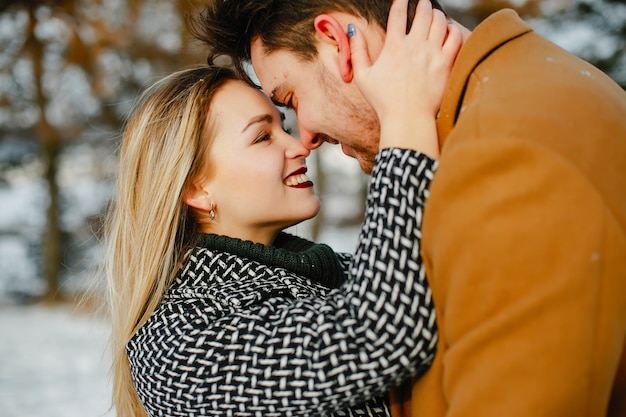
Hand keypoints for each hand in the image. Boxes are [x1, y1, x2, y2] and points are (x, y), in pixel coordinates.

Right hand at [349, 0, 461, 158]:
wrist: (407, 118)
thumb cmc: (383, 101)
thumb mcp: (363, 76)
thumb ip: (357, 50)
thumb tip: (353, 29)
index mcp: (393, 46)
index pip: (398, 13)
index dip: (401, 2)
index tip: (403, 0)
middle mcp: (414, 45)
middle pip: (423, 12)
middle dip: (423, 4)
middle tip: (422, 4)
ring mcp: (432, 53)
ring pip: (440, 21)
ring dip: (437, 14)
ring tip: (435, 15)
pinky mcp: (446, 63)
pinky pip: (455, 37)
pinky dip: (453, 29)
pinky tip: (449, 31)